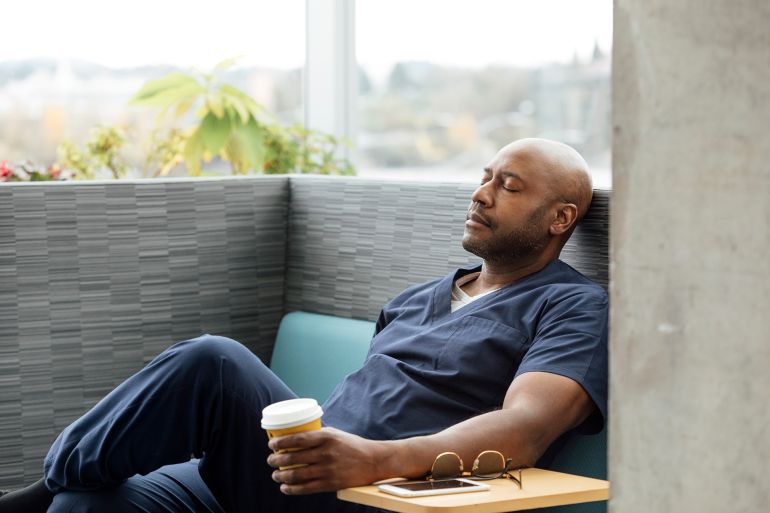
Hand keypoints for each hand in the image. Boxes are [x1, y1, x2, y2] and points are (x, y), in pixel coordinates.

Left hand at [267, 427, 390, 494]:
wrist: (373, 461)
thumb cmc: (352, 445)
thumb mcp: (336, 434)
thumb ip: (318, 436)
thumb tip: (296, 435)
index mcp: (326, 437)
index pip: (297, 439)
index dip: (281, 443)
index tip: (272, 446)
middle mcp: (326, 453)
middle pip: (293, 458)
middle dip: (277, 461)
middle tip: (270, 461)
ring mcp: (328, 470)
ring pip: (297, 474)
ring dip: (281, 475)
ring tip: (275, 475)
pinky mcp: (330, 484)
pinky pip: (306, 488)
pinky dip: (292, 489)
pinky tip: (285, 487)